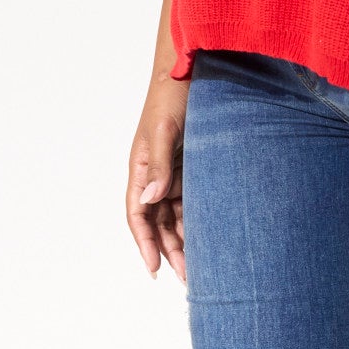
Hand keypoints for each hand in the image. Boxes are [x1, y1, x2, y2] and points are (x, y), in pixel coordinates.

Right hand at [127, 73, 189, 281]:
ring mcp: (173, 172)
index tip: (155, 270)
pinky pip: (192, 201)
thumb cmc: (174, 96)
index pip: (137, 215)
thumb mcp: (166, 130)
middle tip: (187, 278)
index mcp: (140, 167)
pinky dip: (198, 220)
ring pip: (176, 216)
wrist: (194, 70)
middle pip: (158, 222)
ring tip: (202, 267)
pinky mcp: (193, 166)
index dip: (144, 244)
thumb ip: (159, 165)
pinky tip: (212, 237)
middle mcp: (154, 174)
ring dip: (185, 240)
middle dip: (169, 251)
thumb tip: (150, 199)